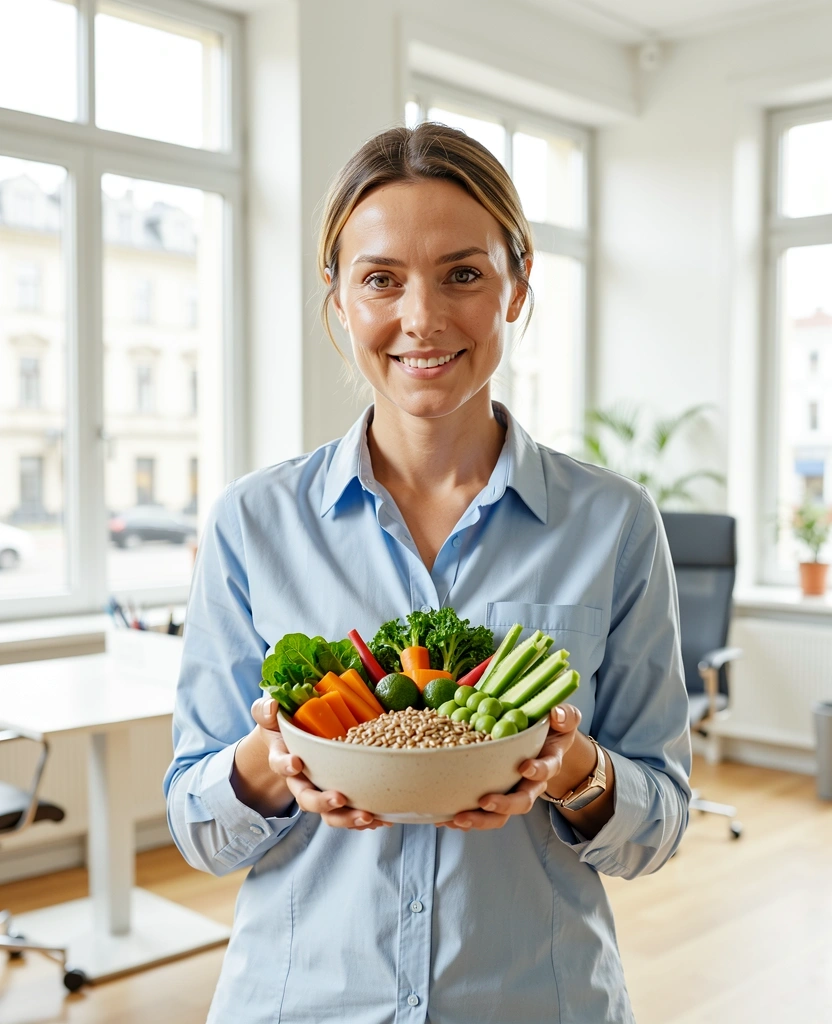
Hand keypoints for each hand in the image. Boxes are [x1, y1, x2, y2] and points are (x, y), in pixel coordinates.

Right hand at [250, 697, 390, 829]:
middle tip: (339, 799)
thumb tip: (271, 706)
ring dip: (347, 818)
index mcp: (284, 760)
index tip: (296, 763)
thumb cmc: (284, 727)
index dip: (286, 765)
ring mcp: (320, 792)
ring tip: (367, 816)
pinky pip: (348, 814)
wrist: (294, 743)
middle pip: (306, 800)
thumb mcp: (272, 715)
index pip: (279, 764)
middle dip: (322, 802)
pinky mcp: (338, 797)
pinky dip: (364, 819)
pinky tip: (381, 818)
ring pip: (329, 814)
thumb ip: (265, 709)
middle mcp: (301, 782)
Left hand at [439, 703, 582, 830]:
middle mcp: (531, 784)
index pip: (547, 770)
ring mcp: (512, 793)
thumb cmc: (552, 729)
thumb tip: (557, 714)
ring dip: (480, 819)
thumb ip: (565, 715)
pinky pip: (481, 814)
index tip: (525, 768)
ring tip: (458, 818)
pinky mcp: (494, 796)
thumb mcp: (563, 718)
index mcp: (547, 763)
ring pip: (500, 815)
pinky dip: (464, 819)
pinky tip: (445, 819)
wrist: (545, 744)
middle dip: (503, 804)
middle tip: (485, 801)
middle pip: (522, 802)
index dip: (538, 771)